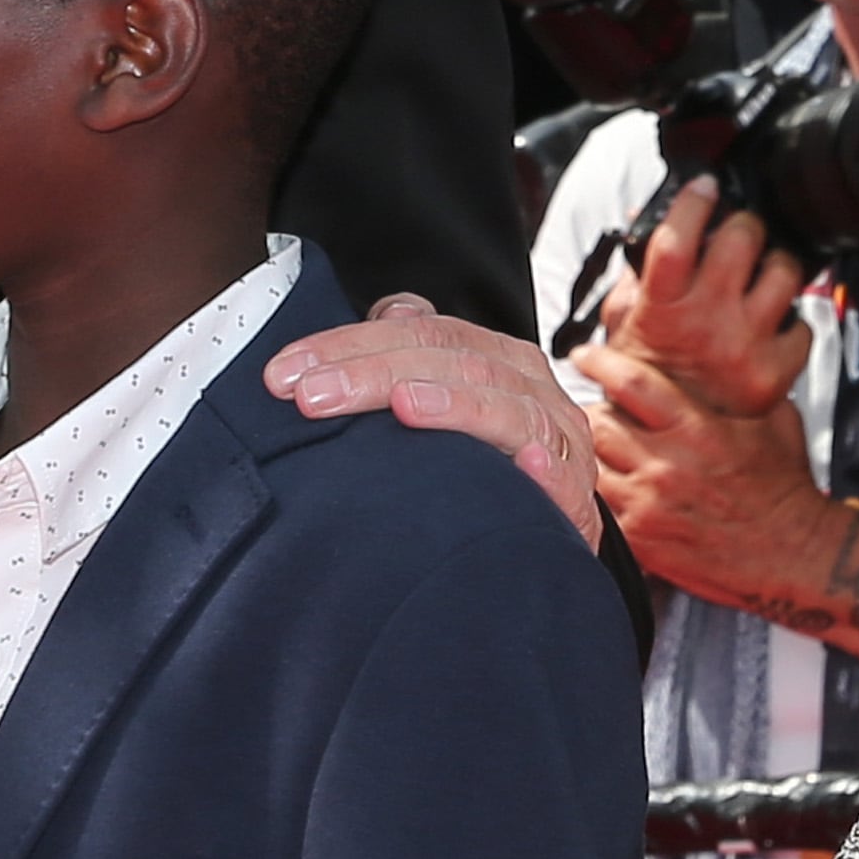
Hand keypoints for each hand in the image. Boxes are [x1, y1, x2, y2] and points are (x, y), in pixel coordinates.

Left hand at [259, 294, 595, 543]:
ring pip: (508, 407)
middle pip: (456, 360)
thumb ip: (413, 357)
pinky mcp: (574, 499)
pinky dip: (546, 469)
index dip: (350, 344)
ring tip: (404, 406)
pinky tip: (523, 467)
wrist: (531, 550)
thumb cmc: (479, 472)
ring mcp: (557, 441)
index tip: (283, 374)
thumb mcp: (439, 407)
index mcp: (497, 359)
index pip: (422, 330)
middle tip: (311, 396)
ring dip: (456, 406)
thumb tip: (389, 309)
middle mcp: (530, 389)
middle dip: (376, 373)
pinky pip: (566, 479)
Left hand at [574, 339, 845, 610]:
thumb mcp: (775, 424)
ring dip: (588, 454)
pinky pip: (596, 509)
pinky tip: (607, 488)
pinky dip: (595, 495)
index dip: (600, 362)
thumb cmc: (786, 492)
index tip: (585, 356)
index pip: (632, 383)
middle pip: (596, 423)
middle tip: (591, 409)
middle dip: (588, 411)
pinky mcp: (642, 541)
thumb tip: (720, 368)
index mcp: (698, 430)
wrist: (796, 554)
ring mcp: (649, 505)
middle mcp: (668, 465)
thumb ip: (740, 394)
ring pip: (588, 466)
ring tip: (596, 450)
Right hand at [592, 179, 810, 415]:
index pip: (677, 240)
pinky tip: (774, 326)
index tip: (705, 187)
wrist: (672, 446)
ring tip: (761, 279)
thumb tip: (646, 219)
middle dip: (743, 226)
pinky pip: (805, 323)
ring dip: (775, 266)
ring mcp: (745, 347)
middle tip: (739, 235)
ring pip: (783, 272)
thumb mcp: (626, 326)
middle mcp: (705, 324)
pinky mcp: (775, 372)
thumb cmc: (652, 380)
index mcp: (661, 309)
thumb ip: (637, 276)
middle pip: (742, 239)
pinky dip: (794, 321)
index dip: (694, 203)